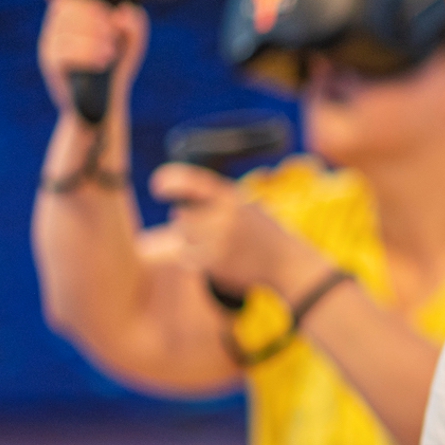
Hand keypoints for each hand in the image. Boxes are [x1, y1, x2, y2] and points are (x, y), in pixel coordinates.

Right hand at [37, 0, 149, 116]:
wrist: (104, 101)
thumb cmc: (117, 63)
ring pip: (68, 26)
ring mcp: (51, 40)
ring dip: (96, 38)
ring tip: (109, 52)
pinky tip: (103, 61)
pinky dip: (89, 54)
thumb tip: (124, 12)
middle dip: (96, 18)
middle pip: (70, 3)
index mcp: (76, 9)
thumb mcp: (132, 40)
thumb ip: (134, 23)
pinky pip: (65, 50)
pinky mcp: (49, 61)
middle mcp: (58, 21)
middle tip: (111, 34)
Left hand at [150, 163, 327, 300]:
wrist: (286, 263)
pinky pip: (188, 257)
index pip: (196, 182)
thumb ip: (218, 201)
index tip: (158, 185)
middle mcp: (225, 218)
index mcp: (233, 199)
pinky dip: (196, 257)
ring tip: (217, 242)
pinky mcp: (214, 264)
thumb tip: (176, 209)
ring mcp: (219, 242)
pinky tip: (217, 256)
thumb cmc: (265, 233)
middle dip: (187, 219)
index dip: (173, 180)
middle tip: (206, 226)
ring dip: (191, 239)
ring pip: (184, 236)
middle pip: (182, 215)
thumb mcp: (249, 207)